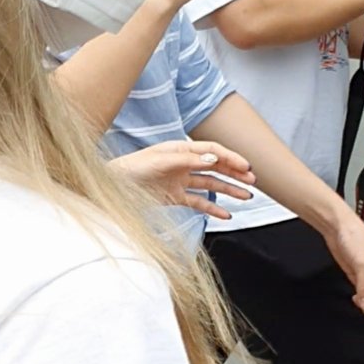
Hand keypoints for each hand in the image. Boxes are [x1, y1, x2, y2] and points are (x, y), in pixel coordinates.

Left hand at [111, 140, 255, 218]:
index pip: (212, 151)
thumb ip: (186, 160)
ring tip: (247, 196)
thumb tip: (212, 159)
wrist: (111, 187)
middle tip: (253, 181)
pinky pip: (198, 203)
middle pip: (215, 167)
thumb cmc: (131, 169)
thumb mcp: (159, 161)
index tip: (246, 167)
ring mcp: (180, 181)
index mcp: (180, 149)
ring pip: (211, 185)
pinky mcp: (174, 197)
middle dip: (235, 173)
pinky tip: (226, 214)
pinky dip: (213, 209)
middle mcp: (183, 164)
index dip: (230, 158)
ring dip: (229, 190)